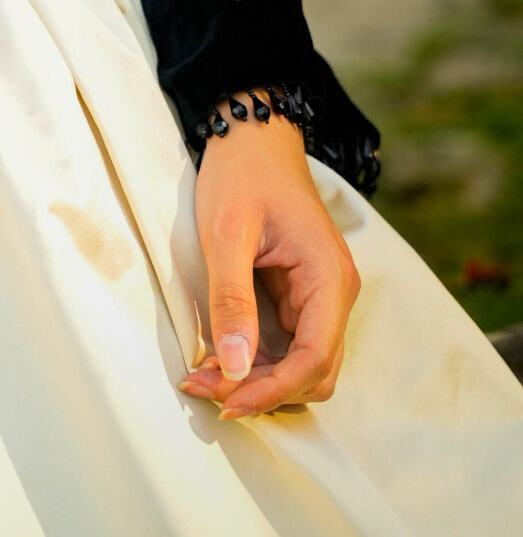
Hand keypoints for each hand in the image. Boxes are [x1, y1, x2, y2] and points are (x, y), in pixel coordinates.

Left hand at [179, 107, 359, 418]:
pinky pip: (287, 344)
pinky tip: (217, 357)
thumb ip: (231, 300)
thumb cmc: (242, 173)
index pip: (314, 361)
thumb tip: (233, 368)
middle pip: (312, 373)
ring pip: (300, 365)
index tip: (224, 400)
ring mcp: (319, 296)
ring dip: (257, 380)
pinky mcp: (299, 295)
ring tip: (202, 377)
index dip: (271, 390)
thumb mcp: (226, 233)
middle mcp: (334, 294)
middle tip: (204, 389)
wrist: (251, 135)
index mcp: (329, 279)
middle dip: (261, 391)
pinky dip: (256, 359)